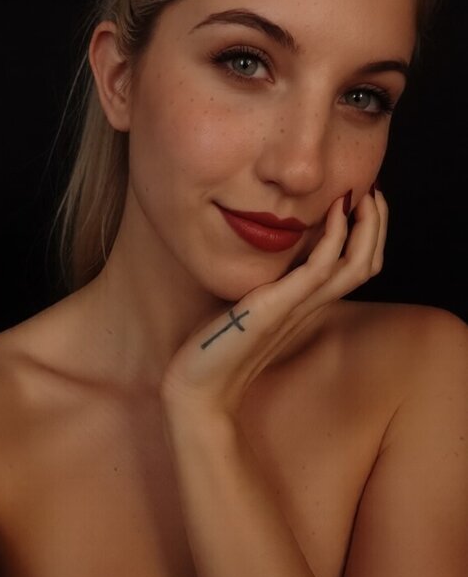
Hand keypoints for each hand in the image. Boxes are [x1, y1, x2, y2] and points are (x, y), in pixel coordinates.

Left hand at [160, 188, 386, 414]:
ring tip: (364, 193)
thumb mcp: (247, 302)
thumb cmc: (217, 345)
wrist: (198, 387)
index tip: (362, 199)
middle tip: (374, 189)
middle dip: (378, 224)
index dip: (369, 233)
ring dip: (367, 225)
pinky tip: (332, 211)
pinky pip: (321, 269)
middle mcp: (310, 306)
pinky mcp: (277, 306)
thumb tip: (262, 251)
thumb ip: (264, 281)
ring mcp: (298, 307)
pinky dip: (334, 237)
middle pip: (368, 263)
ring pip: (357, 264)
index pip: (358, 266)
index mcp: (307, 304)